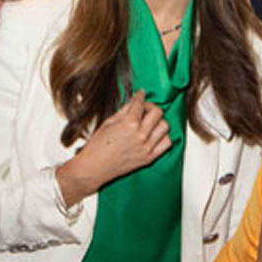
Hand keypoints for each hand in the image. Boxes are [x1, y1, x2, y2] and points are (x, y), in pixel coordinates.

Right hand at [55, 91, 170, 205]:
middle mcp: (141, 135)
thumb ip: (124, 111)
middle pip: (158, 112)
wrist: (94, 167)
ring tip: (150, 123)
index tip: (141, 94)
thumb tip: (134, 101)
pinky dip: (163, 137)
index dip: (140, 96)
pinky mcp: (149, 158)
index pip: (140, 103)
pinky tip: (154, 135)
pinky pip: (167, 143)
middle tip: (145, 109)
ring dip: (158, 122)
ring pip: (165, 127)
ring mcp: (147, 147)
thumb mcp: (108, 123)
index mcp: (129, 124)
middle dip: (151, 107)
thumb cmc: (97, 146)